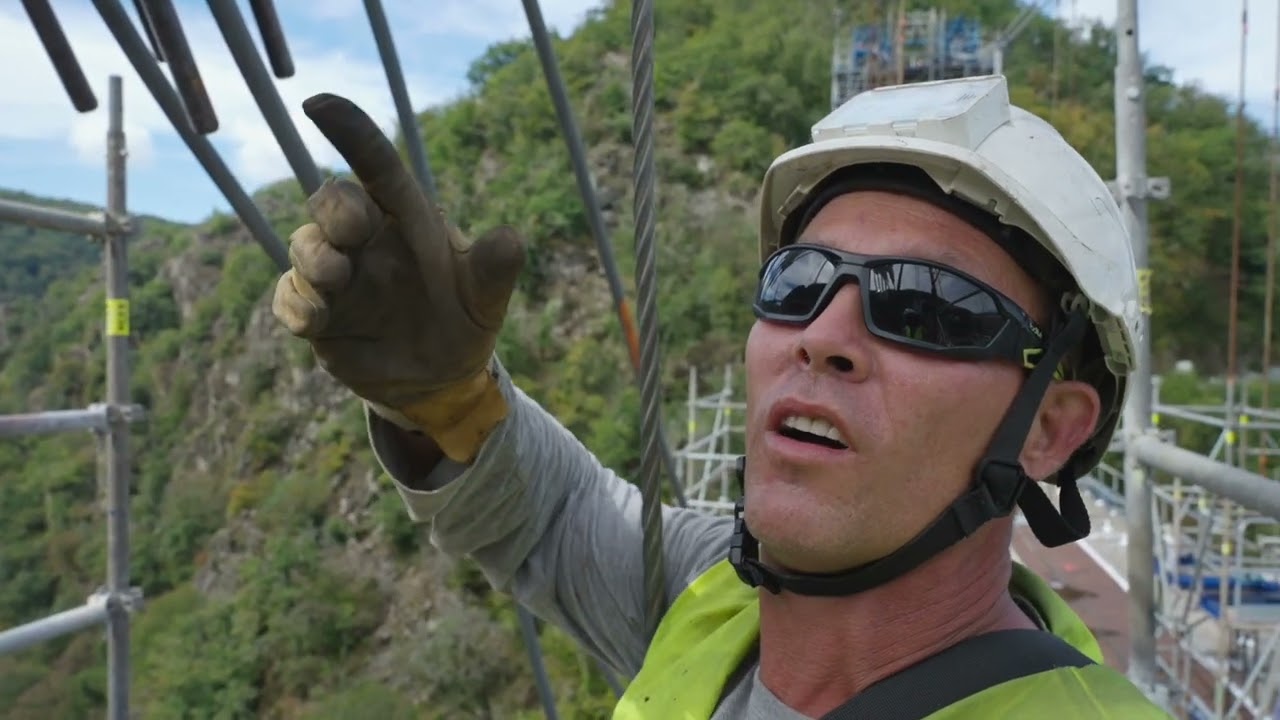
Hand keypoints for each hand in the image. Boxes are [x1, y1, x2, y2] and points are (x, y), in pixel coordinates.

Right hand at [271, 93, 524, 462]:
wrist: (442, 377)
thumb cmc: (464, 318)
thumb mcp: (486, 298)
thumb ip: (494, 270)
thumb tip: (510, 240)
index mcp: (406, 218)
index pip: (376, 164)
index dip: (349, 131)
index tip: (317, 103)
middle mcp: (366, 239)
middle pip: (331, 201)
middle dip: (334, 209)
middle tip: (354, 232)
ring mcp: (338, 276)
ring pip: (304, 246)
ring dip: (314, 258)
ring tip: (337, 279)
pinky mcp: (318, 315)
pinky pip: (289, 299)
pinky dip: (296, 305)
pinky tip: (315, 320)